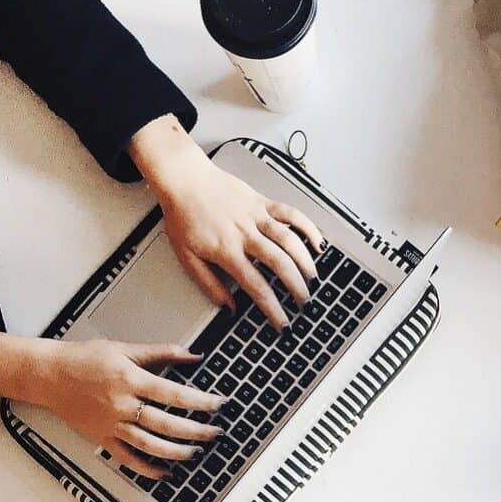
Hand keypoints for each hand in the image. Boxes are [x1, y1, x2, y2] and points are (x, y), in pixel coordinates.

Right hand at [35, 340, 226, 478]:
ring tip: (196, 453)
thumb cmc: (84, 359)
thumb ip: (162, 352)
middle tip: (215, 432)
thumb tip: (193, 354)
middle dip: (195, 431)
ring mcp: (111, 425)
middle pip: (165, 423)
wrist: (48, 375)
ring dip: (175, 452)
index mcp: (130, 381)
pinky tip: (164, 472)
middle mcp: (121, 406)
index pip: (174, 394)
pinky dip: (146, 468)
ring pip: (148, 445)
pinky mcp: (101, 438)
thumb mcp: (125, 349)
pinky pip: (126, 458)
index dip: (200, 401)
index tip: (219, 404)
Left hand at [129, 116, 324, 328]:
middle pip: (279, 264)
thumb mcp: (186, 257)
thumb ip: (209, 284)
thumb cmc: (183, 216)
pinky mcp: (263, 202)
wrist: (184, 179)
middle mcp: (245, 234)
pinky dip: (308, 228)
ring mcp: (256, 216)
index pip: (256, 286)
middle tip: (303, 301)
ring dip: (305, 261)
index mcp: (226, 251)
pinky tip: (317, 242)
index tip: (282, 322)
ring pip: (290, 240)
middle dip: (296, 287)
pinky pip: (291, 214)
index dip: (272, 308)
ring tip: (312, 278)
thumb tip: (228, 307)